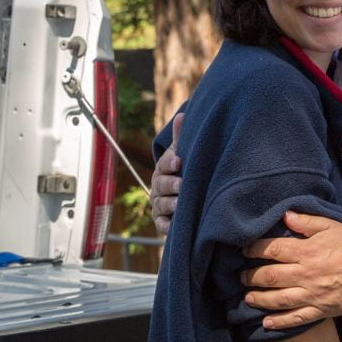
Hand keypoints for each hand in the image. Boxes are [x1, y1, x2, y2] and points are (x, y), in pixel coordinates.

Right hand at [150, 113, 182, 237]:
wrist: (179, 197)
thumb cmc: (181, 173)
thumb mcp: (181, 156)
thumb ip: (181, 138)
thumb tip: (183, 114)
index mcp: (163, 170)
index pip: (163, 165)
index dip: (170, 163)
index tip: (178, 161)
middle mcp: (158, 188)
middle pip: (161, 186)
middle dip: (171, 185)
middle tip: (182, 185)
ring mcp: (159, 205)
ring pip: (161, 204)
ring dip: (170, 204)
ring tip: (181, 205)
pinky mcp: (162, 222)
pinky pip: (161, 225)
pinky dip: (165, 226)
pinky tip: (171, 226)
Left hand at [242, 212, 341, 329]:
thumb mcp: (332, 226)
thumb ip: (306, 222)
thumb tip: (284, 215)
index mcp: (308, 251)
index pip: (272, 250)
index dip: (254, 249)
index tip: (244, 250)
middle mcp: (307, 274)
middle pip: (270, 277)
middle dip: (251, 276)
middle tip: (240, 276)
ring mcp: (314, 295)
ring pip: (279, 300)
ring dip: (259, 299)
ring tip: (247, 297)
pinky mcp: (322, 310)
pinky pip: (297, 318)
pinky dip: (280, 322)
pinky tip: (266, 322)